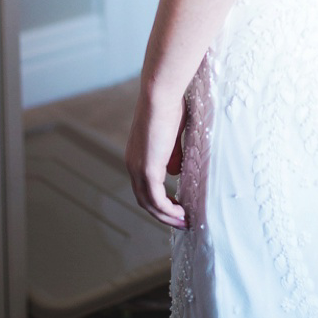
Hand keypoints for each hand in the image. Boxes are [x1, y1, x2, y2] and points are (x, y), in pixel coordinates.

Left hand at [126, 86, 188, 228]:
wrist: (160, 95)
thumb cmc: (169, 106)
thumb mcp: (172, 134)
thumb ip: (172, 154)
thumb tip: (174, 171)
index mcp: (137, 156)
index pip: (144, 186)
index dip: (159, 200)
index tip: (176, 206)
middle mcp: (133, 165)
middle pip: (144, 200)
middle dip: (163, 214)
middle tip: (180, 221)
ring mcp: (138, 169)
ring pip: (149, 204)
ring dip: (167, 216)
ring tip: (184, 221)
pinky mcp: (148, 170)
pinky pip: (156, 199)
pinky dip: (168, 210)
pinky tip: (181, 213)